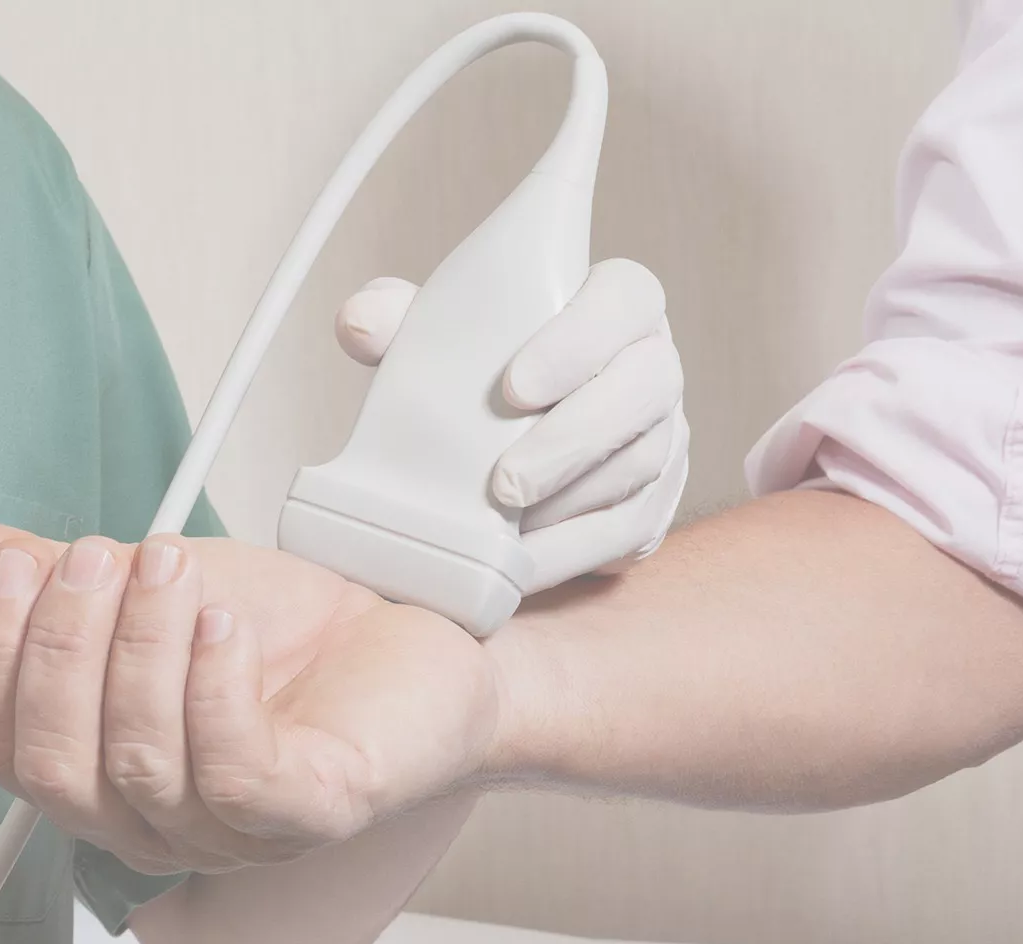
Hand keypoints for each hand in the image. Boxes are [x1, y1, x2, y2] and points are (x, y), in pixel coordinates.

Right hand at [0, 525, 496, 874]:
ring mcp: (229, 832)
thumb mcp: (145, 586)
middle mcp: (152, 821)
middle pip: (56, 769)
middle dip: (60, 651)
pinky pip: (236, 773)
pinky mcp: (307, 815)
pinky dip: (216, 688)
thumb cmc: (282, 632)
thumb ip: (50, 581)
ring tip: (169, 565)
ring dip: (141, 648)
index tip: (12, 567)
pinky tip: (222, 624)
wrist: (412, 634)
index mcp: (97, 773)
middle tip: (90, 557)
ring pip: (141, 763)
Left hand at [337, 258, 689, 591]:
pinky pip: (629, 531)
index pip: (624, 299)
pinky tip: (522, 565)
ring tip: (505, 532)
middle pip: (646, 390)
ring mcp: (662, 436)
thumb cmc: (472, 372)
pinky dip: (574, 553)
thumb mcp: (431, 335)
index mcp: (612, 304)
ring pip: (640, 467)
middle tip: (506, 483)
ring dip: (572, 506)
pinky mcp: (651, 502)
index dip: (580, 341)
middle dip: (575, 440)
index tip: (515, 388)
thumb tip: (360, 324)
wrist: (493, 442)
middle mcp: (651, 365)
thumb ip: (396, 318)